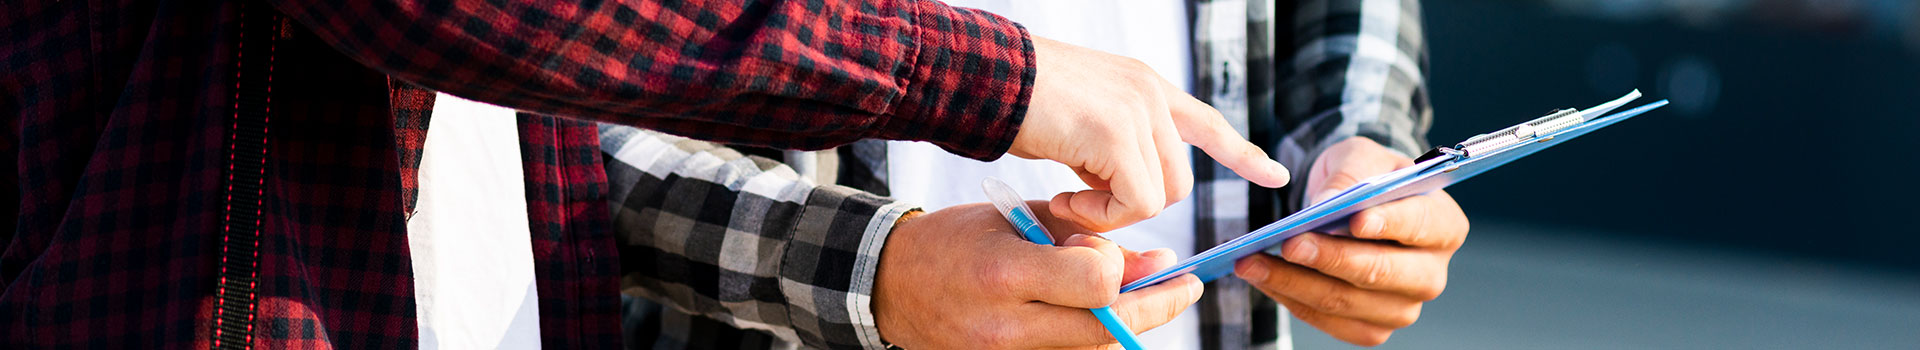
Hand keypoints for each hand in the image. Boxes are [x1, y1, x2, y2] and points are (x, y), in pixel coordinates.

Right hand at [875, 201, 1203, 348]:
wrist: (891, 287)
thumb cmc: (955, 241)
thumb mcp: (1016, 218)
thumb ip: (1082, 238)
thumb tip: (1153, 261)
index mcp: (1004, 272)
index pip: (1096, 283)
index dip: (1123, 268)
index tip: (1136, 253)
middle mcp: (1007, 325)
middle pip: (1107, 327)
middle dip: (1155, 305)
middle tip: (1185, 285)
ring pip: (1095, 348)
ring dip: (1128, 322)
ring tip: (1142, 293)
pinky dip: (1095, 334)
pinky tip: (1102, 312)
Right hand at [1012, 36, 1289, 231]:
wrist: (986, 77)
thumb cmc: (1018, 103)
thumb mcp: (1081, 121)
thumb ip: (1111, 147)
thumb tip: (1115, 189)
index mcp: (1144, 86)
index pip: (1208, 122)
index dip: (1241, 153)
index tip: (1275, 174)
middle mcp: (1150, 94)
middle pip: (1179, 180)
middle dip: (1136, 205)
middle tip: (1077, 202)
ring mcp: (1138, 111)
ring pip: (1159, 196)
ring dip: (1111, 213)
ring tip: (1065, 198)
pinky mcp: (1116, 135)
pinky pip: (1134, 202)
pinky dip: (1100, 215)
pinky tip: (1063, 198)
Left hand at [1233, 137, 1469, 345]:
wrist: (1353, 207)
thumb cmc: (1365, 178)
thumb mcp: (1359, 157)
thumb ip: (1348, 175)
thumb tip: (1324, 205)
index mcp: (1445, 226)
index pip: (1420, 225)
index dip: (1387, 223)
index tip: (1355, 219)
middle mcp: (1431, 273)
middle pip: (1380, 272)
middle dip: (1330, 258)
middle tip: (1289, 242)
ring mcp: (1402, 307)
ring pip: (1345, 301)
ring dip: (1294, 282)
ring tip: (1252, 260)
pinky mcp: (1371, 328)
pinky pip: (1327, 319)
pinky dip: (1290, 298)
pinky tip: (1263, 277)